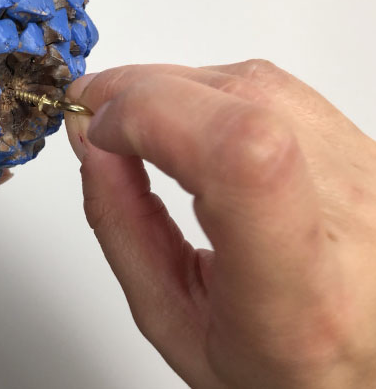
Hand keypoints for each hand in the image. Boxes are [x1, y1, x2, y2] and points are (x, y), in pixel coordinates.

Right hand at [65, 60, 375, 387]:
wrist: (366, 357)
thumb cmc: (282, 363)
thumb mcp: (175, 321)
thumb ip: (124, 231)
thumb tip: (93, 144)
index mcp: (297, 293)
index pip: (241, 156)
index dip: (152, 116)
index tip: (102, 132)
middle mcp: (352, 221)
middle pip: (240, 103)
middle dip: (140, 91)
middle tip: (95, 111)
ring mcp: (366, 172)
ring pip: (253, 80)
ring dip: (172, 86)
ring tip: (138, 121)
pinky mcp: (364, 145)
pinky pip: (276, 87)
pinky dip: (211, 90)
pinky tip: (190, 120)